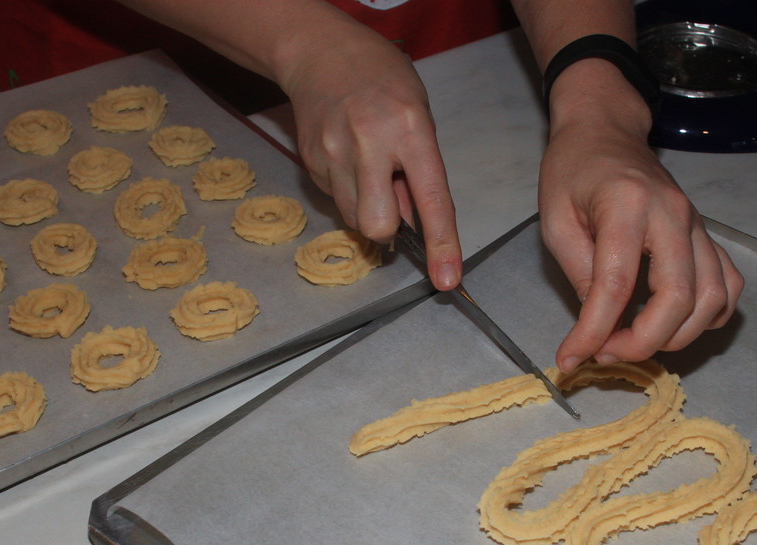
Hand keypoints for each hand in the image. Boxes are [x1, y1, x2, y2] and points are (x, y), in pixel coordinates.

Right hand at [279, 27, 462, 288]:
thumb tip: (416, 225)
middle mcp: (369, 142)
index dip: (441, 245)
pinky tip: (348, 157)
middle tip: (392, 201)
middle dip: (387, 228)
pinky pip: (335, 199)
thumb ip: (420, 170)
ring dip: (366, 208)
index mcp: (410, 129)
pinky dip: (347, 191)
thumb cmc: (382, 80)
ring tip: (369, 169)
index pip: (431, 199)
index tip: (446, 280)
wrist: (321, 53)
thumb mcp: (418, 115)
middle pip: (377, 224)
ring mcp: (333, 152)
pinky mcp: (309, 161)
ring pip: (353, 218)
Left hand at [539, 72, 742, 371]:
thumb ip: (580, 274)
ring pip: (713, 297)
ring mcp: (698, 225)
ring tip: (635, 342)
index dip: (594, 331)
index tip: (572, 358)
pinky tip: (674, 323)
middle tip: (606, 353)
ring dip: (677, 335)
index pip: (617, 285)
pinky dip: (708, 315)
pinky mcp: (707, 235)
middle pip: (678, 297)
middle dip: (643, 341)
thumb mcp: (556, 221)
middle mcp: (673, 214)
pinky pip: (728, 285)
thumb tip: (597, 328)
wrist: (604, 132)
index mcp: (627, 205)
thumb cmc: (573, 172)